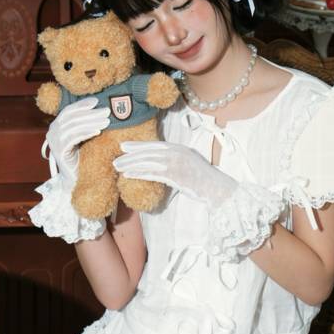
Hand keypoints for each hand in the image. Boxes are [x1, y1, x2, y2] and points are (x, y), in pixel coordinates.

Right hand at [43, 97, 109, 185]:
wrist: (74, 177)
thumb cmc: (80, 155)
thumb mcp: (81, 136)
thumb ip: (83, 123)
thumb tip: (99, 108)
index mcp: (56, 125)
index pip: (69, 111)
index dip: (82, 105)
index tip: (96, 101)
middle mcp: (52, 131)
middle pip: (73, 117)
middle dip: (91, 113)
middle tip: (106, 111)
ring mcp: (54, 141)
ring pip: (74, 126)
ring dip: (92, 122)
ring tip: (106, 121)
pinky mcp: (59, 150)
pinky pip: (74, 137)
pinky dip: (86, 132)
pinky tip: (98, 131)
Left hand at [113, 141, 237, 209]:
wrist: (217, 188)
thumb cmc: (204, 180)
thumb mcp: (190, 165)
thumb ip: (176, 161)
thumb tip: (163, 164)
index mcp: (180, 148)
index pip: (155, 145)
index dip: (138, 145)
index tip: (125, 146)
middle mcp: (177, 153)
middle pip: (149, 152)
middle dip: (131, 155)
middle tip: (116, 157)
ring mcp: (176, 163)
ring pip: (148, 162)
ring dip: (131, 164)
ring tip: (118, 166)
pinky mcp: (175, 175)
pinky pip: (152, 173)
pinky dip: (139, 173)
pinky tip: (128, 175)